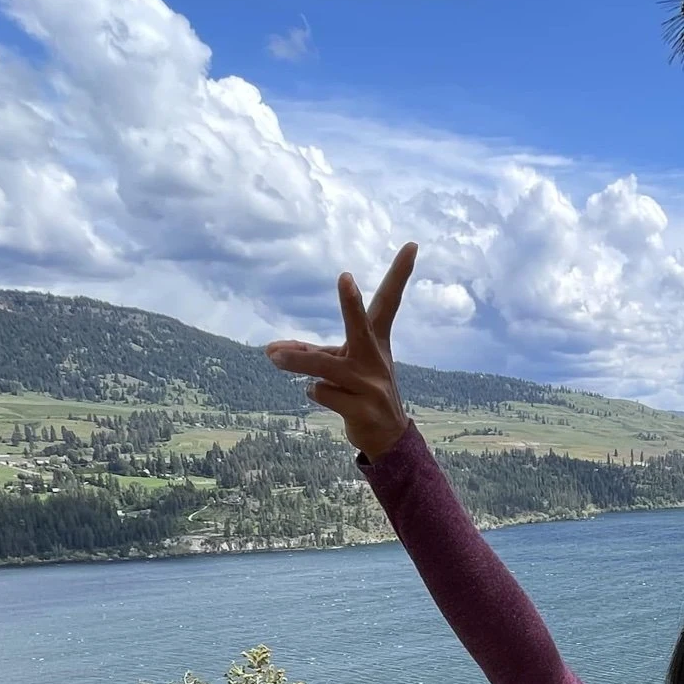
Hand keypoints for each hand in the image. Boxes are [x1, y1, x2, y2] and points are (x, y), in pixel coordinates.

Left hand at [266, 243, 417, 459]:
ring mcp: (371, 386)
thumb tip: (274, 352)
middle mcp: (375, 359)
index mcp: (377, 341)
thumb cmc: (362, 390)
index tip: (411, 245)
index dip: (400, 273)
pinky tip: (322, 395)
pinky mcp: (362, 410)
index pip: (390, 301)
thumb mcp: (342, 366)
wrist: (388, 438)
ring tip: (272, 355)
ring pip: (324, 366)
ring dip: (296, 361)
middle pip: (360, 327)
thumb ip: (311, 353)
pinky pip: (322, 392)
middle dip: (351, 303)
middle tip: (345, 278)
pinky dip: (314, 391)